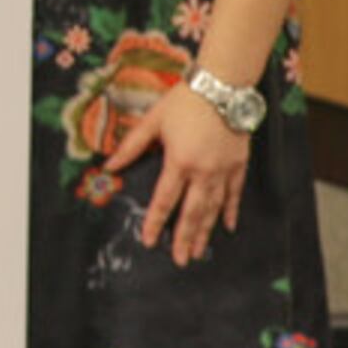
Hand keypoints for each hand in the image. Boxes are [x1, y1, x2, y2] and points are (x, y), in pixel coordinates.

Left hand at [111, 84, 248, 266]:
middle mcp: (203, 172)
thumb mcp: (152, 121)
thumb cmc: (183, 102)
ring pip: (213, 208)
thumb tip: (109, 165)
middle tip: (180, 260)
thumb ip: (132, 146)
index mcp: (179, 162)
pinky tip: (227, 227)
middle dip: (184, 238)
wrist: (221, 87)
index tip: (148, 241)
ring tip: (198, 252)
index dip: (155, 221)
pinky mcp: (238, 165)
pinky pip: (234, 194)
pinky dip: (229, 211)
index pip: (164, 199)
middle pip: (192, 212)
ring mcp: (223, 170)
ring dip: (205, 231)